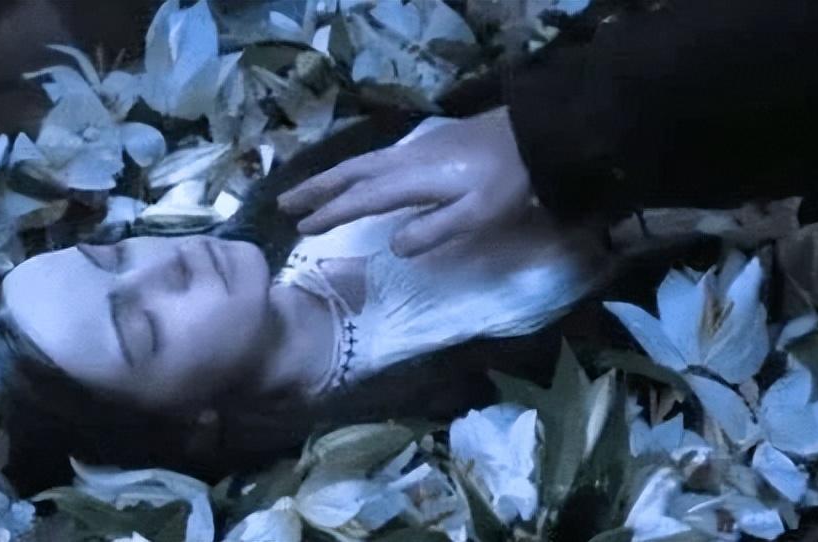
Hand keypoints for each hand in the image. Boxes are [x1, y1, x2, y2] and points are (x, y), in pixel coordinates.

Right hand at [277, 106, 534, 256]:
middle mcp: (404, 161)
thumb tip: (392, 246)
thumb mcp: (476, 216)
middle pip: (350, 174)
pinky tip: (352, 177)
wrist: (533, 135)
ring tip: (306, 191)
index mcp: (412, 180)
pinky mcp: (425, 146)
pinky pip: (373, 159)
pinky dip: (351, 170)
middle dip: (316, 190)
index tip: (300, 228)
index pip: (360, 199)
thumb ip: (433, 232)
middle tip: (283, 204)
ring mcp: (414, 150)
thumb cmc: (508, 182)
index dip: (329, 214)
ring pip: (360, 163)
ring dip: (330, 178)